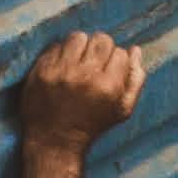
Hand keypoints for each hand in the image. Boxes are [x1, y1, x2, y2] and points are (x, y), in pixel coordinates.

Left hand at [17, 30, 142, 149]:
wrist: (54, 141)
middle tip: (95, 63)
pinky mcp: (42, 70)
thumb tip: (135, 50)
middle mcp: (85, 76)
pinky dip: (62, 53)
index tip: (109, 71)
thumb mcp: (122, 110)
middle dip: (101, 48)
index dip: (116, 61)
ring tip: (78, 62)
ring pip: (78, 37)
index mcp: (108, 87)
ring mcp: (61, 71)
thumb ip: (135, 80)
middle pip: (101, 39)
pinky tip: (63, 68)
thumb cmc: (92, 125)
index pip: (121, 53)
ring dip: (81, 47)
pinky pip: (57, 46)